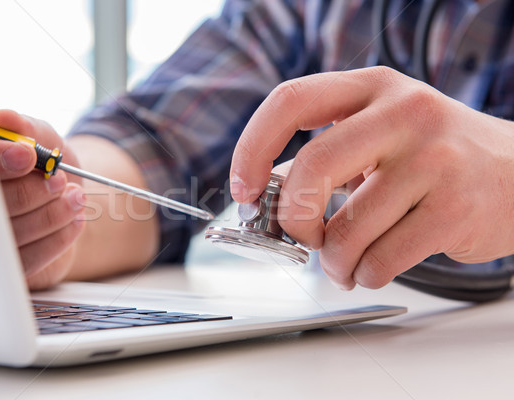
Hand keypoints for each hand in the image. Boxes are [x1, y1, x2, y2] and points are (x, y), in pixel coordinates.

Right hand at [0, 110, 85, 289]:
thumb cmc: (46, 167)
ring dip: (51, 214)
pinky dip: (59, 238)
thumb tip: (5, 118)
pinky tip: (75, 221)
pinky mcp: (8, 268)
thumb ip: (27, 129)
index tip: (27, 155)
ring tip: (75, 198)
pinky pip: (29, 260)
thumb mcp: (43, 139)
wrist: (68, 200)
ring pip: (12, 234)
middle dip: (31, 192)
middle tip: (59, 181)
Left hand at [230, 66, 513, 289]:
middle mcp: (403, 113)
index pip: (290, 101)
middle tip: (300, 236)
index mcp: (372, 87)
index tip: (243, 189)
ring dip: (334, 260)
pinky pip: (382, 258)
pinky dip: (366, 274)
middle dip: (293, 217)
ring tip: (343, 262)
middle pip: (311, 168)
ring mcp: (434, 158)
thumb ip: (324, 158)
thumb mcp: (378, 135)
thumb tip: (264, 197)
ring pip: (348, 227)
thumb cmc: (433, 157)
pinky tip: (372, 267)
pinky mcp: (456, 208)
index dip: (252, 148)